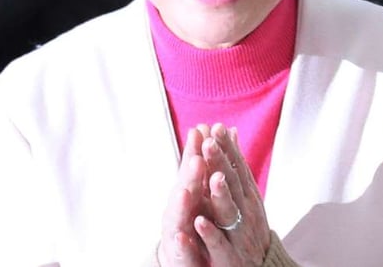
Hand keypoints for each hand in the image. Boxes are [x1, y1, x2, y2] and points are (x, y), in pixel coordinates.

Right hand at [158, 128, 209, 265]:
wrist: (181, 257)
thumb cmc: (189, 219)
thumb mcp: (196, 190)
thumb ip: (199, 163)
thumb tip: (206, 129)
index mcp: (187, 192)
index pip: (192, 168)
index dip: (196, 150)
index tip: (201, 129)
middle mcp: (178, 209)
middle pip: (184, 189)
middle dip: (190, 174)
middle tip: (197, 158)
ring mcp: (176, 231)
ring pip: (178, 217)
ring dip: (181, 204)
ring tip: (185, 192)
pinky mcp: (179, 254)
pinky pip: (180, 249)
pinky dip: (181, 243)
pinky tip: (181, 237)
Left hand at [194, 124, 270, 266]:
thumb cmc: (245, 227)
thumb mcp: (244, 195)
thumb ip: (235, 164)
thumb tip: (231, 130)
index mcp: (246, 196)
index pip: (237, 168)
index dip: (227, 149)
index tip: (217, 127)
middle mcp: (245, 212)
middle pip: (232, 184)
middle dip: (221, 164)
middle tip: (210, 142)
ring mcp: (238, 234)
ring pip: (228, 212)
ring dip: (220, 195)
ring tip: (212, 178)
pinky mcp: (228, 256)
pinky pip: (218, 244)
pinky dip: (209, 233)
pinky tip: (198, 221)